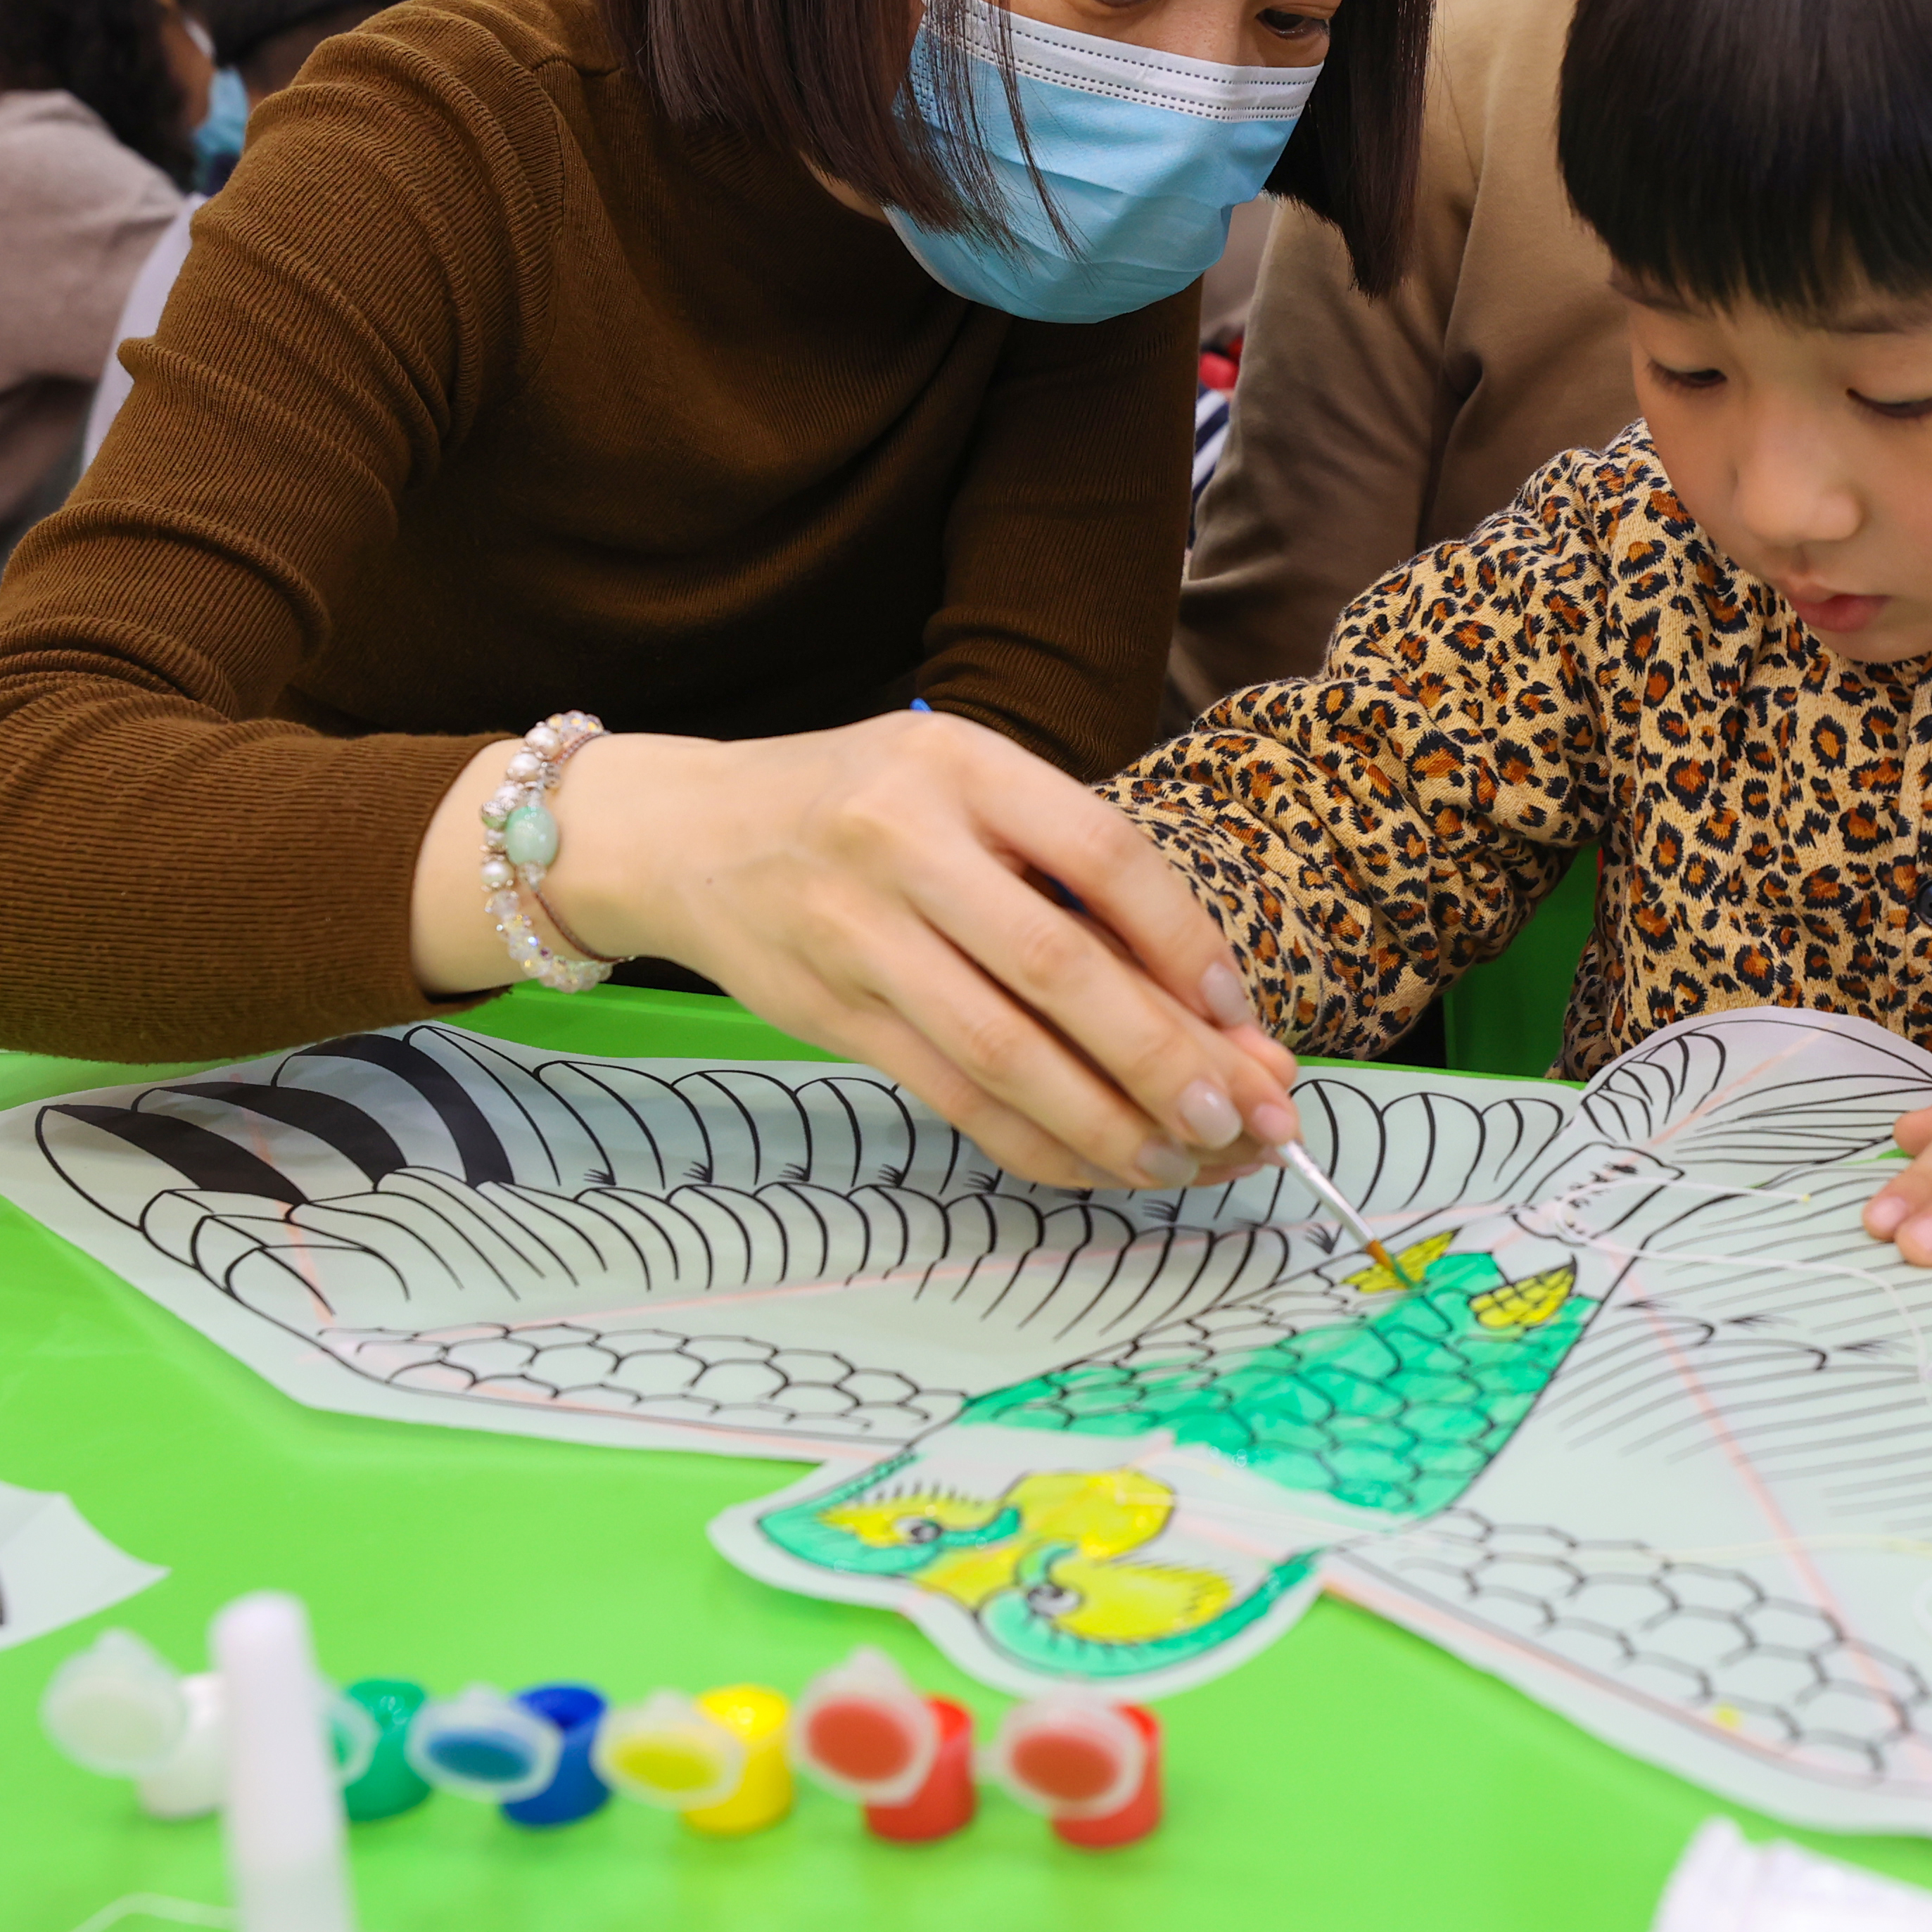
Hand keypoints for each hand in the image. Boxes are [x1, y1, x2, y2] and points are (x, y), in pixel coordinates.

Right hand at [414, 712, 1297, 1192]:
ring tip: (1190, 1160)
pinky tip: (1103, 1165)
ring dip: (1112, 1122)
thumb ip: (1070, 880)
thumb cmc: (863, 806)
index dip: (1187, 946)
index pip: (1106, 858)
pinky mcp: (830, 1013)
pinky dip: (1039, 1142)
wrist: (684, 832)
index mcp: (964, 767)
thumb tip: (1211, 1008)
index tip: (1244, 1014)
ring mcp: (857, 934)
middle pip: (1061, 970)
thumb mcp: (966, 791)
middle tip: (1247, 1117)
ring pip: (1006, 1053)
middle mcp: (907, 844)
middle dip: (1167, 1058)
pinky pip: (954, 1096)